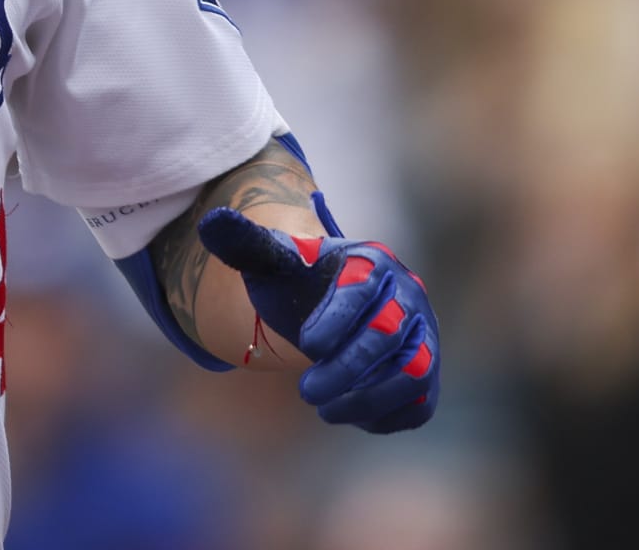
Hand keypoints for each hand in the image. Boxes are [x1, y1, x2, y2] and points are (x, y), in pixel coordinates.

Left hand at [196, 208, 439, 433]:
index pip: (363, 291)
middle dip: (346, 368)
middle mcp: (407, 297)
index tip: (304, 345)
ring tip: (325, 410)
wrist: (326, 305)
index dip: (335, 320)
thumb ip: (245, 244)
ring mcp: (423, 337)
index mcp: (371, 262)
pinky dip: (390, 417)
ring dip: (369, 399)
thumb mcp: (271, 262)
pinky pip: (422, 403)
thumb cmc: (299, 282)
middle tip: (305, 393)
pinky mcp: (426, 374)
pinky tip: (351, 417)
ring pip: (414, 373)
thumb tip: (212, 222)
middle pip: (388, 336)